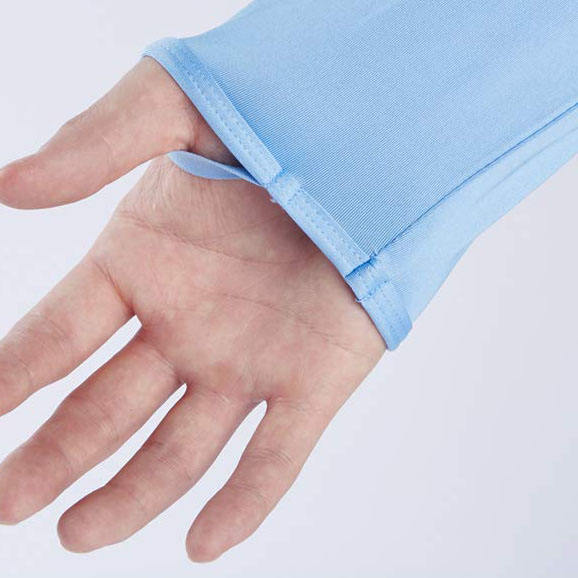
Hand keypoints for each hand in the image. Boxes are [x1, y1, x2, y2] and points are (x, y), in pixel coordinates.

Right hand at [0, 58, 383, 560]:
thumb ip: (96, 145)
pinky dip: (246, 501)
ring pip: (184, 445)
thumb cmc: (270, 118)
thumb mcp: (175, 108)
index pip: (56, 334)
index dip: (11, 372)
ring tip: (81, 533)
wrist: (367, 142)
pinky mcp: (316, 379)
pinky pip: (278, 454)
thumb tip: (9, 186)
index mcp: (142, 264)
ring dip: (133, 492)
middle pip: (106, 406)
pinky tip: (206, 544)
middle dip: (55, 454)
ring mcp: (251, 358)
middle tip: (5, 501)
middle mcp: (187, 324)